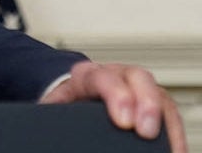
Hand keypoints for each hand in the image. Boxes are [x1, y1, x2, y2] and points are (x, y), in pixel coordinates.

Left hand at [40, 60, 186, 151]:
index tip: (123, 121)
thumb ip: (54, 112)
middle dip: (146, 104)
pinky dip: (173, 132)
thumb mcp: (55, 106)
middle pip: (138, 78)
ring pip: (158, 94)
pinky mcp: (151, 103)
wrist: (72, 98)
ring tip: (170, 148)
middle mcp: (116, 75)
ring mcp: (137, 87)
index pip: (102, 77)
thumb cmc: (65, 104)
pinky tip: (174, 150)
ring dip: (165, 120)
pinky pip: (168, 114)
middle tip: (147, 131)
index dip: (116, 95)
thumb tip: (45, 124)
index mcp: (87, 74)